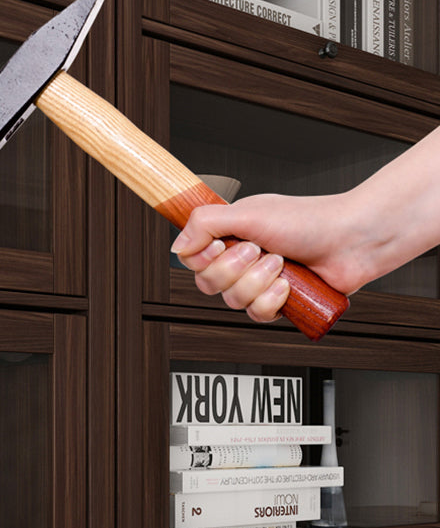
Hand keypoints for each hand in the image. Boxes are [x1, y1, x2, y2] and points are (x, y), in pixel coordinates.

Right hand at [171, 193, 359, 322]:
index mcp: (229, 236)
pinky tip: (288, 285)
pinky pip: (256, 315)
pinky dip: (271, 300)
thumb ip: (204, 224)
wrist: (351, 240)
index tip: (221, 245)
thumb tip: (177, 246)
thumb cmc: (307, 220)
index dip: (203, 258)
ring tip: (281, 263)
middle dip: (235, 269)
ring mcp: (259, 283)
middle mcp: (241, 260)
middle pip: (208, 283)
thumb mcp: (247, 213)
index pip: (192, 258)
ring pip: (232, 301)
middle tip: (259, 249)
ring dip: (257, 282)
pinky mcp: (277, 302)